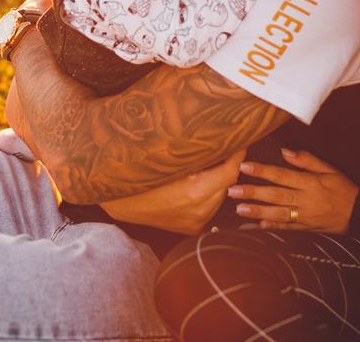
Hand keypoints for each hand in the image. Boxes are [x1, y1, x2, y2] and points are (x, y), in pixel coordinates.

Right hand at [101, 149, 246, 235]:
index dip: (238, 153)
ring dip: (218, 180)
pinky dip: (208, 194)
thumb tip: (217, 130)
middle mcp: (199, 210)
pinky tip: (198, 182)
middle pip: (227, 182)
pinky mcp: (191, 228)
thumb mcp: (167, 158)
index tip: (240, 139)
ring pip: (220, 195)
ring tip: (208, 163)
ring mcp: (196, 221)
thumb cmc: (140, 175)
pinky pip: (209, 206)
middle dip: (228, 164)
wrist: (119, 202)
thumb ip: (194, 148)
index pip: (230, 171)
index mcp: (195, 192)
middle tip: (224, 145)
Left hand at [230, 148, 358, 233]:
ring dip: (257, 211)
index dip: (262, 171)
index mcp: (309, 183)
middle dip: (252, 192)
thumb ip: (306, 160)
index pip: (281, 175)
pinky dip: (273, 227)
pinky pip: (288, 229)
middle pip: (275, 195)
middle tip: (232, 190)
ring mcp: (305, 216)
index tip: (244, 167)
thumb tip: (285, 152)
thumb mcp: (329, 169)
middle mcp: (305, 200)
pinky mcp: (307, 228)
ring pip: (277, 213)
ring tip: (239, 208)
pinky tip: (258, 225)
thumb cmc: (344, 189)